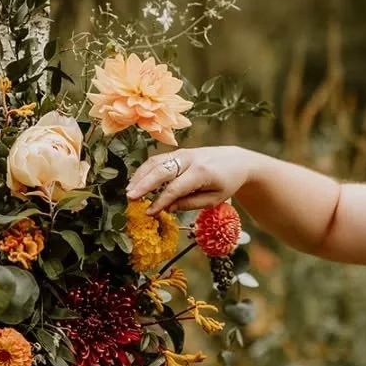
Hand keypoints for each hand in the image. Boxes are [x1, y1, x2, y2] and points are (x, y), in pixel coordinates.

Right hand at [126, 145, 250, 214]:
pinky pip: (158, 159)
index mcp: (201, 173)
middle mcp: (189, 160)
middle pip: (161, 171)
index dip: (160, 201)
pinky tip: (137, 181)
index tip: (149, 213)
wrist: (236, 160)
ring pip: (156, 162)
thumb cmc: (226, 182)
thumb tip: (168, 208)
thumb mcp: (214, 199)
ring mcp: (182, 153)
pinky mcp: (178, 152)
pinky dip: (145, 170)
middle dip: (144, 184)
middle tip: (130, 198)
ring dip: (140, 176)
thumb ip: (191, 203)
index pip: (175, 188)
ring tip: (130, 191)